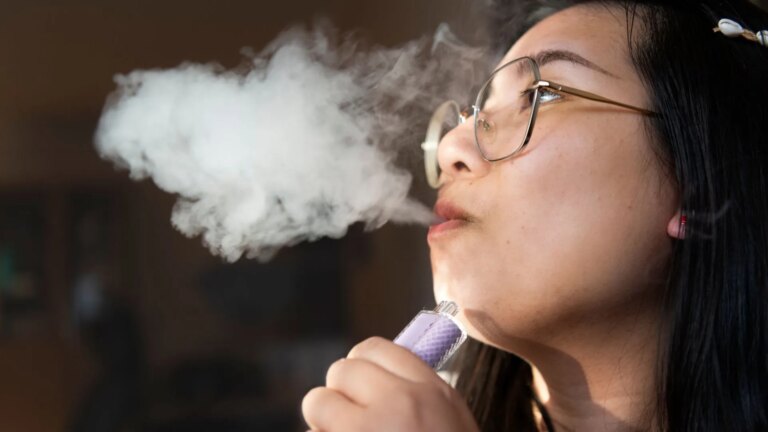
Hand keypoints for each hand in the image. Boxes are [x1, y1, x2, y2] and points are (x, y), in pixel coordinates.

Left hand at [302, 336, 479, 431]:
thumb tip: (378, 377)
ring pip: (318, 403)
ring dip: (325, 424)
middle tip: (350, 420)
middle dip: (339, 395)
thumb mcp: (452, 423)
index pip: (376, 349)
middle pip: (342, 369)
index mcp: (433, 393)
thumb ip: (420, 396)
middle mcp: (399, 404)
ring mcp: (366, 430)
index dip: (362, 368)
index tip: (362, 388)